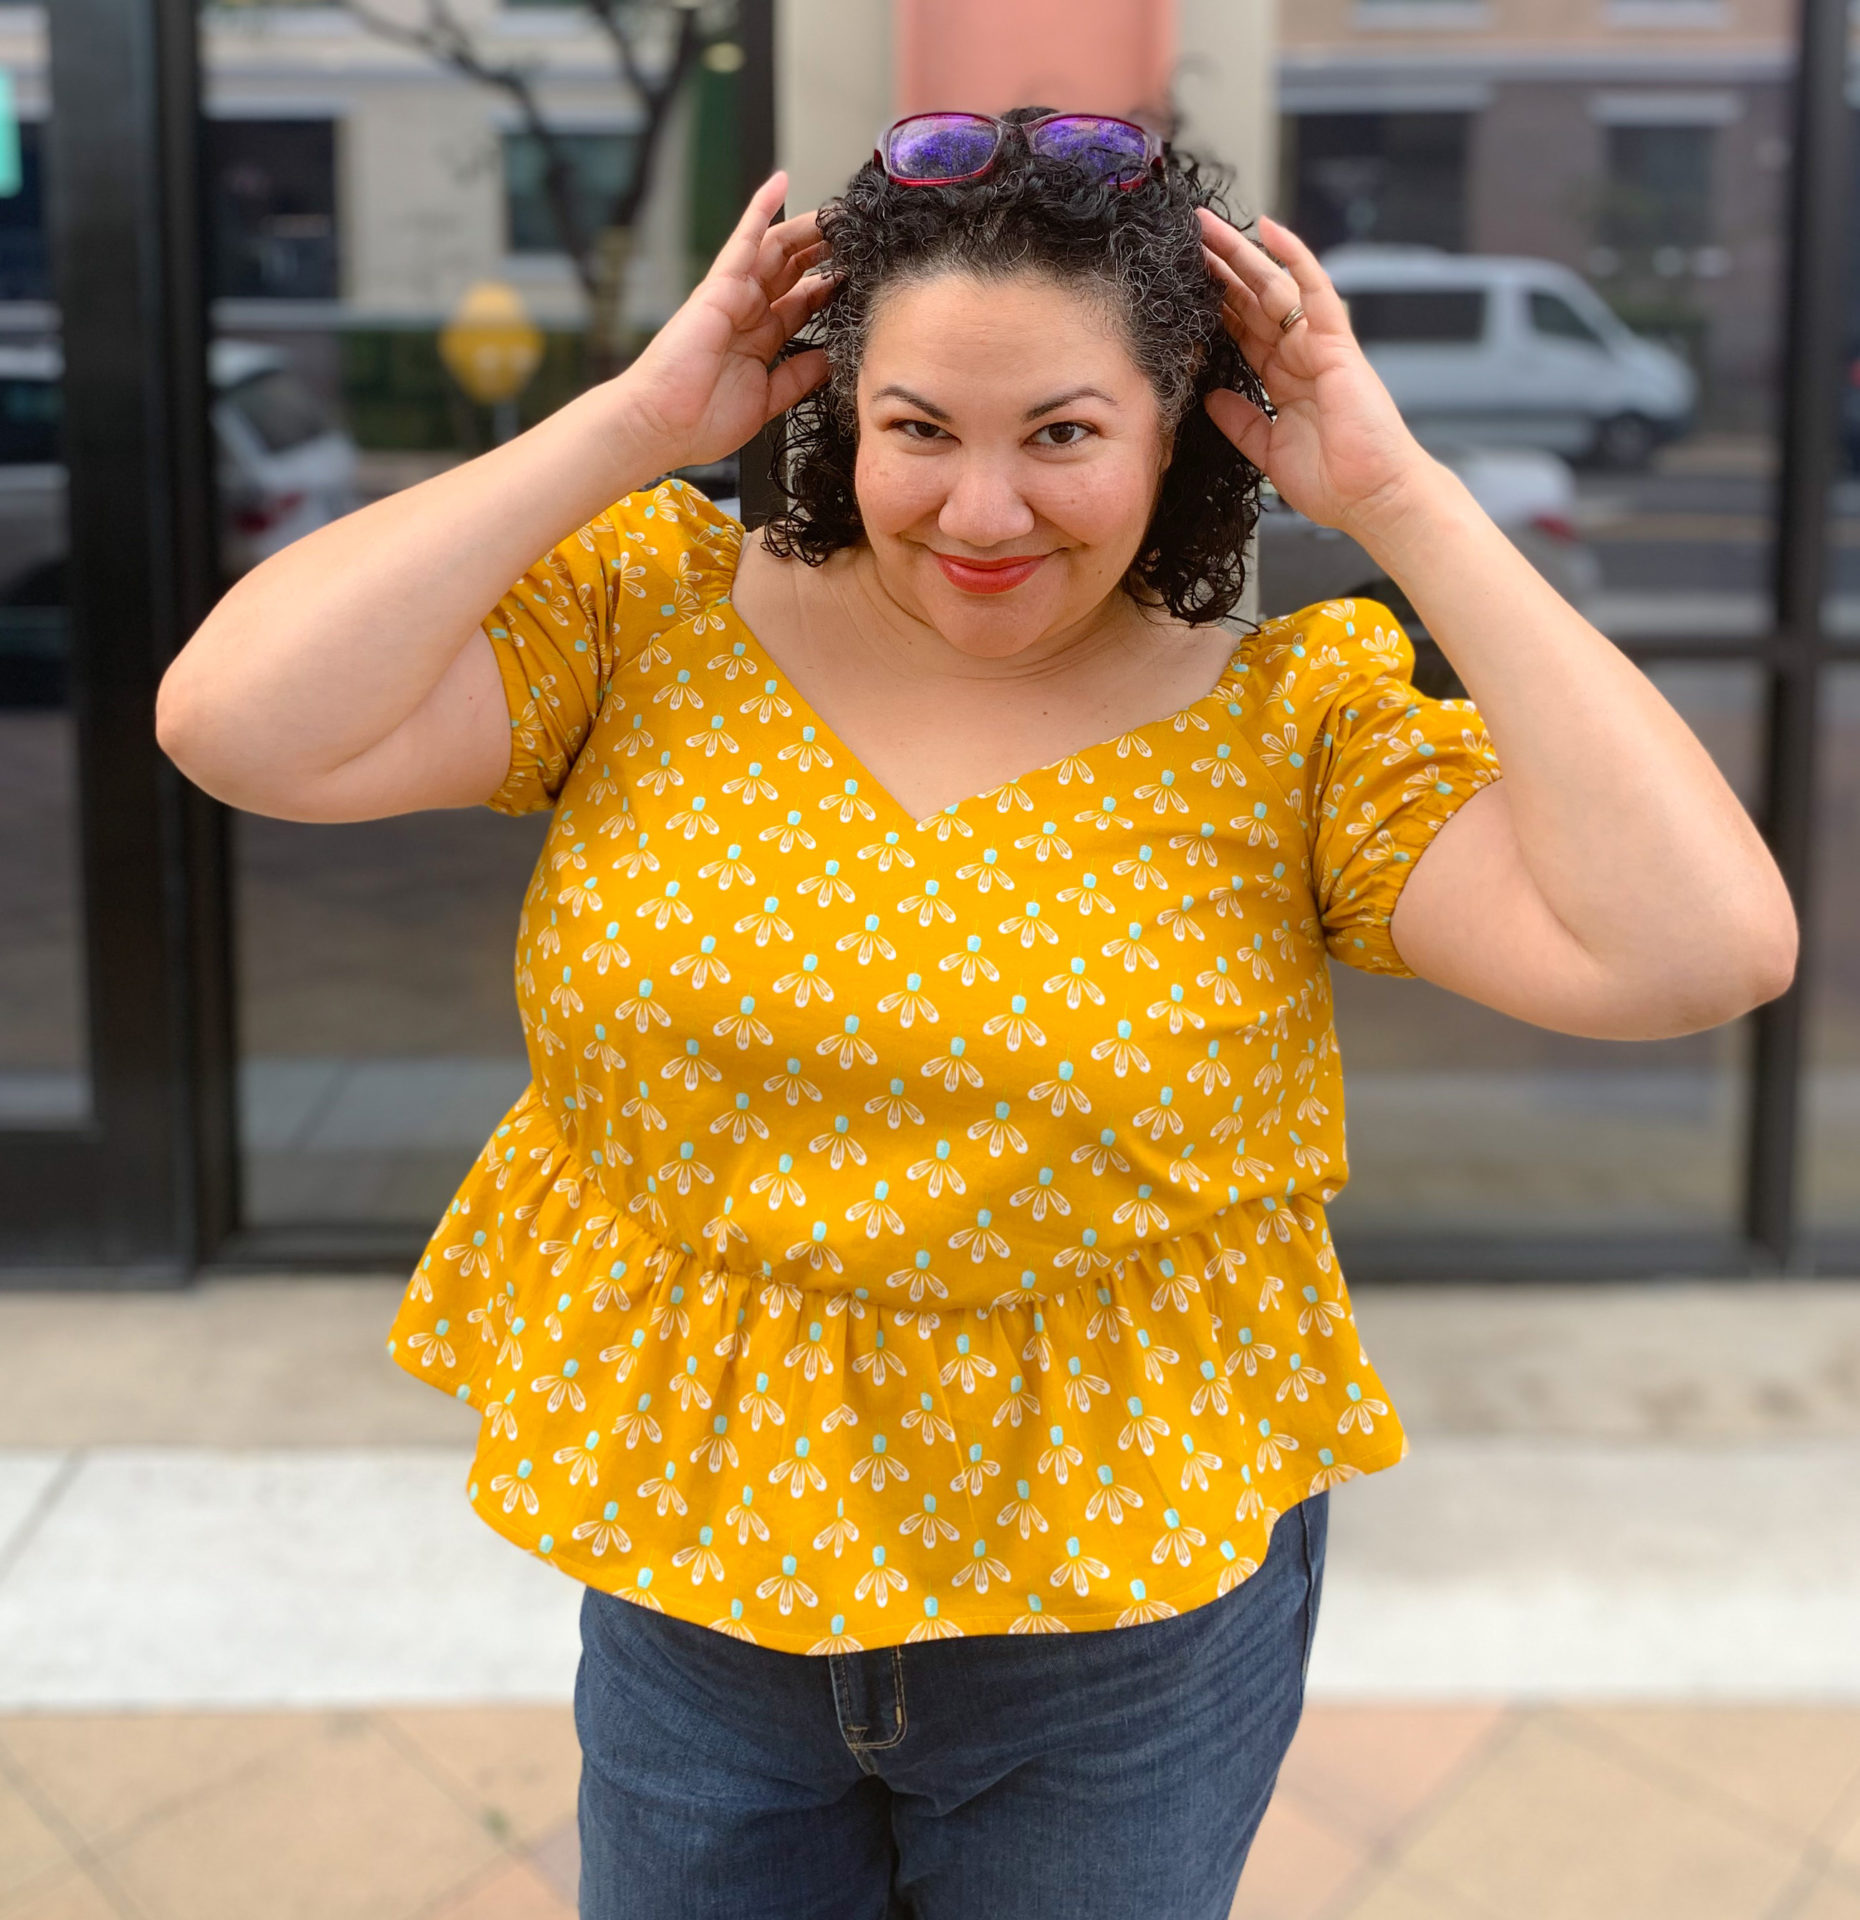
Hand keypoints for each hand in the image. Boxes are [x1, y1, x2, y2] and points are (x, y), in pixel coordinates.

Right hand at [617, 172, 835, 471]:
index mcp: (760, 341)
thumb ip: (799, 377)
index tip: (860, 278)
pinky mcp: (720, 286)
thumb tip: (832, 359)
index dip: (830, 288)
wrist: (661, 425)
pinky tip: (779, 183)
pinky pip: (744, 240)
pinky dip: (760, 210)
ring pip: (776, 250)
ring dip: (806, 230)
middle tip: (855, 238)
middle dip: (824, 253)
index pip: (802, 304)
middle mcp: (748, 314)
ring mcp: (734, 297)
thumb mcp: (768, 400)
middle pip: (793, 271)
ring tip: (835, 213)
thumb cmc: (701, 421)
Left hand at [1197, 211, 1441, 545]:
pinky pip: (1315, 291)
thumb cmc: (1335, 481)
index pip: (1241, 332)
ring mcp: (1318, 346)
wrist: (1374, 498)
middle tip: (1187, 236)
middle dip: (1220, 269)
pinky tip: (1269, 231)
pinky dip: (1294, 258)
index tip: (1183, 282)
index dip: (1213, 306)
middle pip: (1252, 302)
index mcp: (1282, 381)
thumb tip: (1210, 399)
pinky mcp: (1336, 344)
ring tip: (1209, 226)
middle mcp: (1299, 357)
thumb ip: (1241, 423)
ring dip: (1242, 256)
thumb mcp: (1268, 451)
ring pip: (1274, 288)